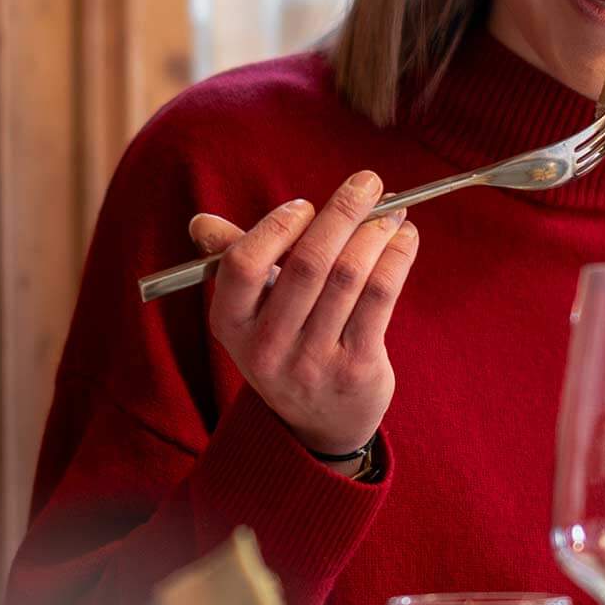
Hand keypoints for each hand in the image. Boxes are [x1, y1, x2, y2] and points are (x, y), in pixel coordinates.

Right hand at [190, 171, 418, 456]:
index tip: (305, 205)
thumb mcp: (250, 312)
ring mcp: (313, 363)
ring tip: (392, 211)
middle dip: (342, 214)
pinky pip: (380, 299)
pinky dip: (396, 258)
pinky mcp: (357, 370)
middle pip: (308, 265)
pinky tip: (404, 239)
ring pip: (349, 277)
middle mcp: (268, 348)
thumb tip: (201, 224)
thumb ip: (233, 261)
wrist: (317, 422)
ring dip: (375, 233)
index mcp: (231, 325)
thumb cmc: (284, 342)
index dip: (276, 227)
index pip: (243, 266)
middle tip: (368, 182)